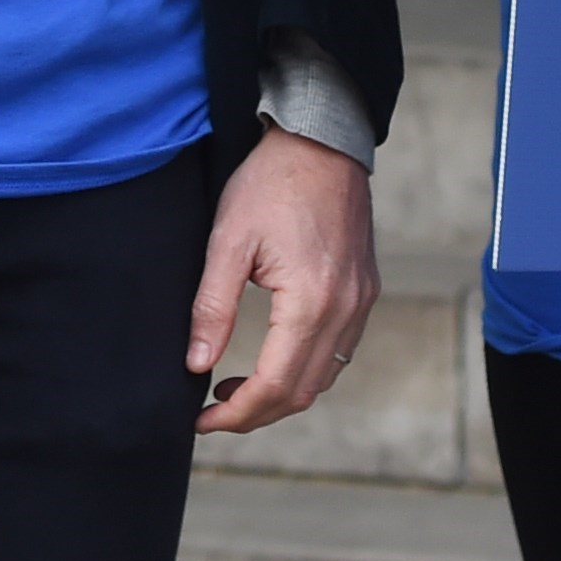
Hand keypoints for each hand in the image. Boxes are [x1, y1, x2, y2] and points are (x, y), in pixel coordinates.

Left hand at [190, 127, 377, 434]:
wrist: (321, 140)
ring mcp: (361, 302)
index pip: (275, 385)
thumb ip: (212, 306)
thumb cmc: (270, 183)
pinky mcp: (364, 291)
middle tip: (212, 413)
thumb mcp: (227, 240)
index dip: (236, 414)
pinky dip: (305, 369)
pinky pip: (339, 351)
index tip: (200, 420)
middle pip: (303, 392)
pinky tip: (272, 357)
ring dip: (281, 394)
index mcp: (312, 302)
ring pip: (324, 377)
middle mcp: (346, 310)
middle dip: (255, 413)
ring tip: (233, 389)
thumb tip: (196, 365)